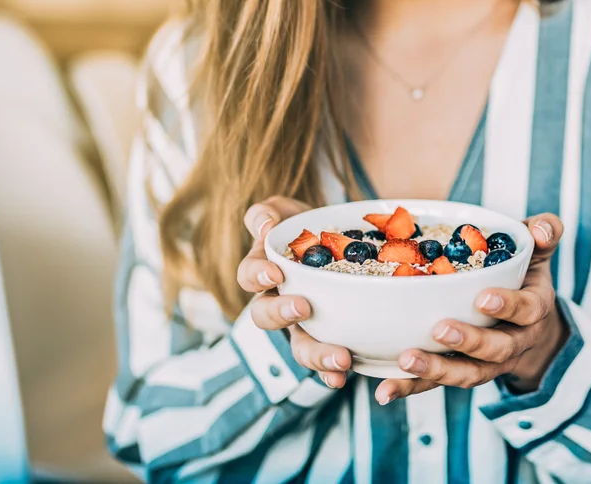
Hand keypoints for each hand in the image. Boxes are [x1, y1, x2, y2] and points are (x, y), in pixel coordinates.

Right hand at [237, 196, 352, 388]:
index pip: (249, 275)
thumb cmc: (305, 226)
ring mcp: (303, 325)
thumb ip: (268, 214)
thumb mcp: (287, 212)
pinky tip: (342, 377)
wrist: (341, 242)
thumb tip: (263, 226)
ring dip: (315, 356)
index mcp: (263, 271)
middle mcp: (277, 303)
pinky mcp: (328, 338)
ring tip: (340, 358)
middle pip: (266, 317)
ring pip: (299, 346)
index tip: (275, 273)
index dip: (257, 275)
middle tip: (304, 308)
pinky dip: (331, 373)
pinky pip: (324, 363)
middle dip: (282, 315)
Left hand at [375, 214, 565, 404]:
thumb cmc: (524, 275)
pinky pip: (437, 385)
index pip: (527, 311)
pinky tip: (386, 390)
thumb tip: (542, 228)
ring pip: (468, 374)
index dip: (508, 306)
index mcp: (534, 309)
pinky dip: (411, 389)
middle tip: (440, 329)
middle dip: (469, 342)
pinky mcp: (460, 372)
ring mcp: (487, 363)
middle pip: (496, 350)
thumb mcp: (537, 251)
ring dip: (437, 371)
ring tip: (407, 360)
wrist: (528, 323)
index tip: (483, 298)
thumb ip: (543, 232)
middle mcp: (514, 342)